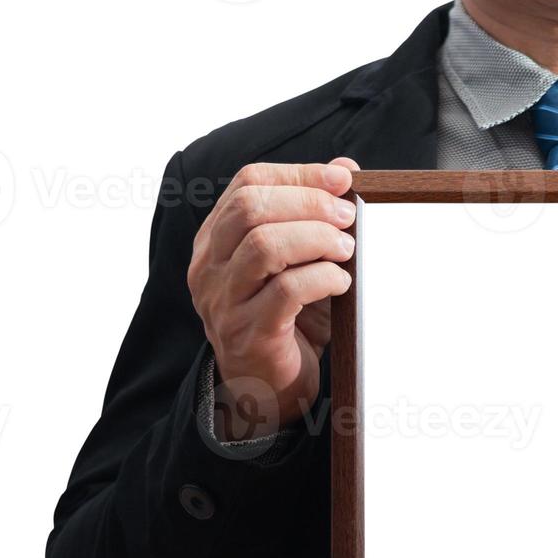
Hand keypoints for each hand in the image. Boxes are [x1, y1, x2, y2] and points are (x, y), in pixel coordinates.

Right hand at [187, 158, 359, 439]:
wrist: (268, 390)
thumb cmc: (287, 319)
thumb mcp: (299, 261)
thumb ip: (313, 215)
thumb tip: (344, 167)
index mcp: (215, 239)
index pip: (247, 183)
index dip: (298, 174)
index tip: (344, 179)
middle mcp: (209, 267)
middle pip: (251, 208)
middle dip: (309, 204)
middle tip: (348, 218)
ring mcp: (223, 302)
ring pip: (264, 246)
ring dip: (316, 239)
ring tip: (347, 249)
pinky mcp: (249, 334)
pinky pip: (285, 292)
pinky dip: (321, 278)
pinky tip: (341, 282)